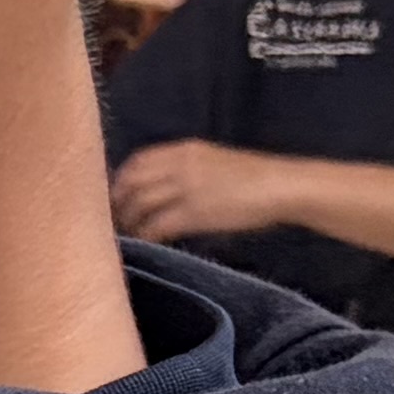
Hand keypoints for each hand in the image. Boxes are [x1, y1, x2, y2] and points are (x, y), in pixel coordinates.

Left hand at [106, 139, 269, 240]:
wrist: (281, 186)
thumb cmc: (253, 176)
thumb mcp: (213, 160)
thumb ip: (185, 168)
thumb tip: (160, 187)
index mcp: (184, 149)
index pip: (137, 161)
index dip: (121, 179)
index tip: (116, 195)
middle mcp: (180, 165)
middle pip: (131, 183)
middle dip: (117, 203)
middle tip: (112, 220)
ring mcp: (185, 188)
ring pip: (139, 205)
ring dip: (127, 222)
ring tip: (126, 235)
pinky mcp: (193, 213)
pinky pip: (157, 225)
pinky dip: (145, 235)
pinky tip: (145, 243)